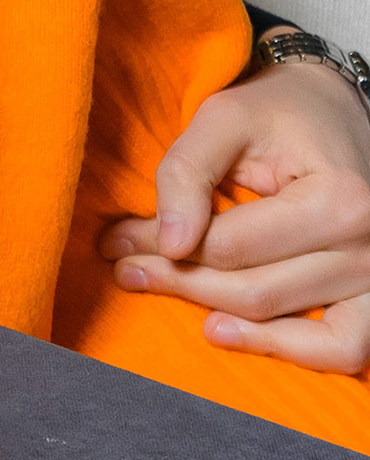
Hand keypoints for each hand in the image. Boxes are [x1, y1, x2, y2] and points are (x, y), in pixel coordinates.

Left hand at [99, 58, 369, 373]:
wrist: (338, 109)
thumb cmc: (281, 110)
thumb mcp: (225, 117)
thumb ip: (188, 172)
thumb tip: (168, 245)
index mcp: (338, 199)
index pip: (231, 246)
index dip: (163, 248)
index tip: (115, 240)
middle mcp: (366, 247)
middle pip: (255, 289)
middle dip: (178, 280)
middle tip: (123, 267)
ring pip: (285, 320)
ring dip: (219, 316)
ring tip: (164, 295)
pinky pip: (342, 348)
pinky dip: (291, 350)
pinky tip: (230, 332)